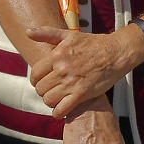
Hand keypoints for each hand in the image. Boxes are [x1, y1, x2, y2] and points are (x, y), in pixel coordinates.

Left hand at [27, 23, 143, 117]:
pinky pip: (61, 110)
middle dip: (43, 91)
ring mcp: (71, 83)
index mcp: (57, 55)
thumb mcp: (69, 35)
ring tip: (57, 98)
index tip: (42, 81)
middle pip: (40, 89)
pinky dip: (58, 112)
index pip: (35, 74)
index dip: (36, 80)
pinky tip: (61, 109)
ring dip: (50, 101)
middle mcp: (62, 69)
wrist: (115, 53)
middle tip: (51, 90)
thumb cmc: (93, 43)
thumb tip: (28, 32)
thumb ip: (47, 33)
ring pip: (48, 100)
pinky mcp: (82, 94)